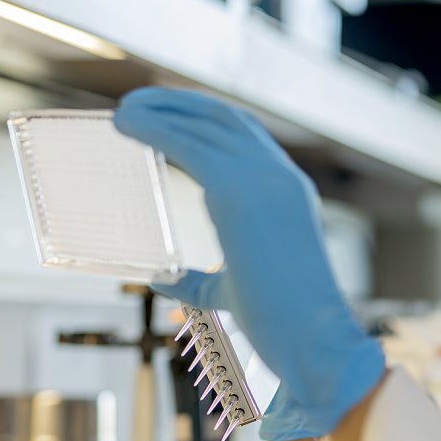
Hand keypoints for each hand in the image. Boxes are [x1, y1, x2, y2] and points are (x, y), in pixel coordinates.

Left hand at [113, 87, 385, 439]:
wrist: (313, 336)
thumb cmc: (281, 323)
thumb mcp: (233, 292)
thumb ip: (198, 280)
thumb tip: (160, 278)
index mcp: (289, 193)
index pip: (248, 137)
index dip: (208, 120)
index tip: (172, 116)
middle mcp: (280, 176)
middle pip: (227, 118)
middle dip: (182, 104)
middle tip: (139, 104)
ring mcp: (264, 179)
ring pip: (208, 122)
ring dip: (163, 109)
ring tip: (126, 109)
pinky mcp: (239, 191)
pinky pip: (189, 144)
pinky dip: (155, 128)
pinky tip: (127, 124)